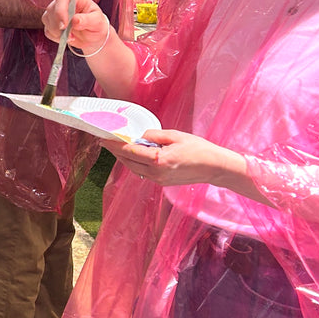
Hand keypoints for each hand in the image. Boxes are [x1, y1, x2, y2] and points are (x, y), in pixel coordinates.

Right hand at [42, 0, 106, 53]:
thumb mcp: (97, 22)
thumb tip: (75, 20)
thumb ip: (87, 20)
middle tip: (70, 36)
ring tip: (72, 37)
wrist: (92, 35)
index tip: (64, 26)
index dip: (60, 12)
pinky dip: (55, 37)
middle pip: (52, 10)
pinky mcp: (51, 23)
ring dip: (57, 32)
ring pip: (47, 20)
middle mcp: (63, 3)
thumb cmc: (96, 25)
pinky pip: (47, 30)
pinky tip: (66, 38)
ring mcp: (55, 12)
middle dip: (58, 26)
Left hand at [106, 129, 245, 188]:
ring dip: (124, 159)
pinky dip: (135, 164)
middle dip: (116, 152)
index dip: (115, 145)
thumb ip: (154, 135)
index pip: (130, 151)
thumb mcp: (175, 135)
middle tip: (107, 141)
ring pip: (134, 169)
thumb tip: (140, 136)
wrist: (214, 167)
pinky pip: (143, 172)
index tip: (104, 138)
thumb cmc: (198, 149)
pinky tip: (134, 156)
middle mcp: (156, 173)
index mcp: (158, 160)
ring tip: (118, 148)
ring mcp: (158, 180)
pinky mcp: (162, 182)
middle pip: (128, 162)